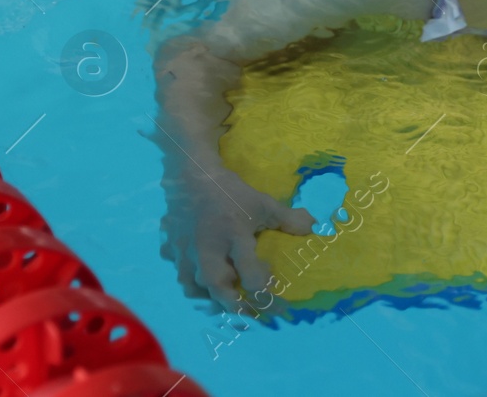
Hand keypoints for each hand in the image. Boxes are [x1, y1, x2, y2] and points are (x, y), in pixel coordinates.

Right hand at [160, 166, 314, 311]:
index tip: (277, 302)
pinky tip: (202, 283)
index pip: (250, 273)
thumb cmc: (230, 191)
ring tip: (225, 302)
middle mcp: (208, 247)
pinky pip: (179, 274)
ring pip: (194, 287)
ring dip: (210, 299)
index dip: (265, 292)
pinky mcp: (171, 249)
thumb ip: (288, 219)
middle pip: (217, 287)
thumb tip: (316, 228)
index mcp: (234, 234)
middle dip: (233, 305)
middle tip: (249, 313)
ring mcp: (186, 250)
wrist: (191, 173)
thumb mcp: (262, 203)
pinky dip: (191, 284)